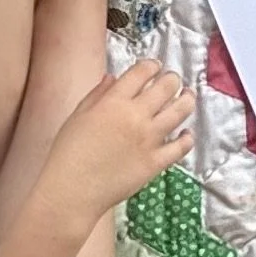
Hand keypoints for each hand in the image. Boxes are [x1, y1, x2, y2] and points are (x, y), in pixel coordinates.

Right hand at [31, 60, 196, 242]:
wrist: (71, 191)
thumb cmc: (68, 154)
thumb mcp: (78, 116)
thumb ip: (97, 94)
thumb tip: (113, 78)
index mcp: (113, 101)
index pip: (142, 71)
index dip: (152, 65)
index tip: (155, 67)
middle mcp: (135, 116)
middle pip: (167, 86)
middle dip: (172, 79)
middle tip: (172, 80)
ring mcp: (149, 139)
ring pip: (181, 110)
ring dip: (187, 99)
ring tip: (187, 97)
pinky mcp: (155, 162)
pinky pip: (181, 146)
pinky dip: (187, 137)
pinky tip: (185, 133)